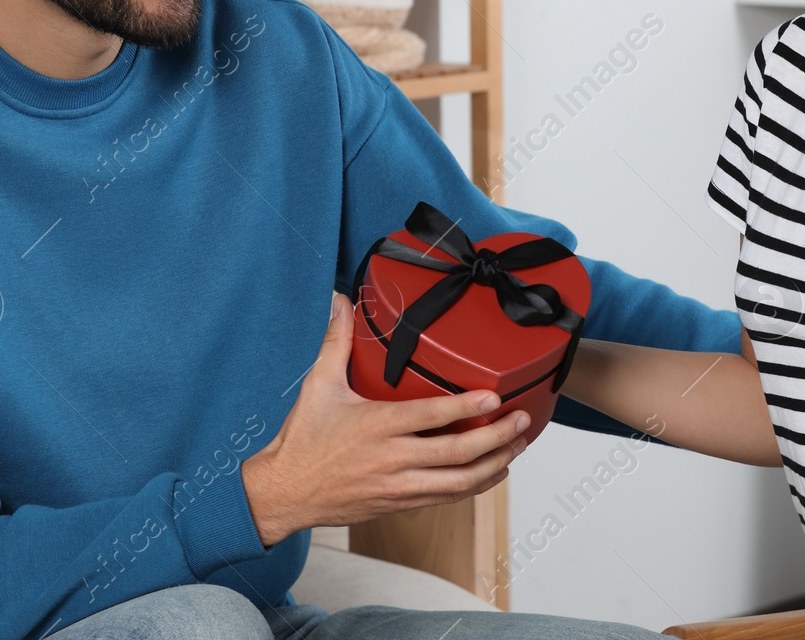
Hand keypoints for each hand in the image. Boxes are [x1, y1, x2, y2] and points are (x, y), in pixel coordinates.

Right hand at [240, 292, 528, 545]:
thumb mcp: (318, 385)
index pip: (432, 417)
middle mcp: (392, 459)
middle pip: (457, 454)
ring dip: (493, 465)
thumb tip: (341, 301)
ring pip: (458, 483)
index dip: (467, 408)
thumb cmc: (302, 439)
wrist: (283, 493)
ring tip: (516, 446)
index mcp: (376, 427)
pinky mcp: (398, 503)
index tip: (495, 396)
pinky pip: (445, 499)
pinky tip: (491, 474)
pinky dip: (474, 487)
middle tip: (521, 420)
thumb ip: (336, 341)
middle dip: (497, 438)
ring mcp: (398, 486)